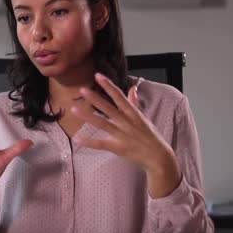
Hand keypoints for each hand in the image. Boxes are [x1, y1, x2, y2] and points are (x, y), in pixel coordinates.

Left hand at [70, 73, 180, 197]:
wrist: (157, 156)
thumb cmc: (149, 135)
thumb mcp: (143, 117)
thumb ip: (134, 103)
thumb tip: (132, 87)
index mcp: (132, 113)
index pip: (118, 96)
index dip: (108, 85)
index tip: (98, 75)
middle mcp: (125, 122)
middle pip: (108, 108)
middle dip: (95, 98)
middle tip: (82, 89)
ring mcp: (120, 135)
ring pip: (102, 123)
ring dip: (87, 116)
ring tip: (74, 109)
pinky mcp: (116, 147)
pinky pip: (100, 144)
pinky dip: (89, 142)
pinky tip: (77, 138)